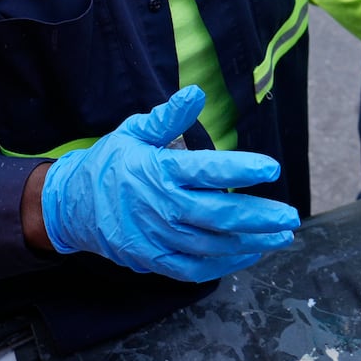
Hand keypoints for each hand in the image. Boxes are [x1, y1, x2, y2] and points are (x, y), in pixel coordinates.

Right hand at [41, 86, 299, 282]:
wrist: (68, 206)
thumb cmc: (109, 164)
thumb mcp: (133, 131)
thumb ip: (168, 117)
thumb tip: (196, 92)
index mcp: (157, 171)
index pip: (207, 170)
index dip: (241, 170)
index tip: (272, 169)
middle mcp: (159, 207)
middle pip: (217, 214)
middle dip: (259, 216)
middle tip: (291, 216)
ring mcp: (155, 238)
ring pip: (211, 245)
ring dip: (250, 242)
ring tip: (281, 236)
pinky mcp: (152, 260)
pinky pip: (194, 268)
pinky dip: (224, 264)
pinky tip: (249, 254)